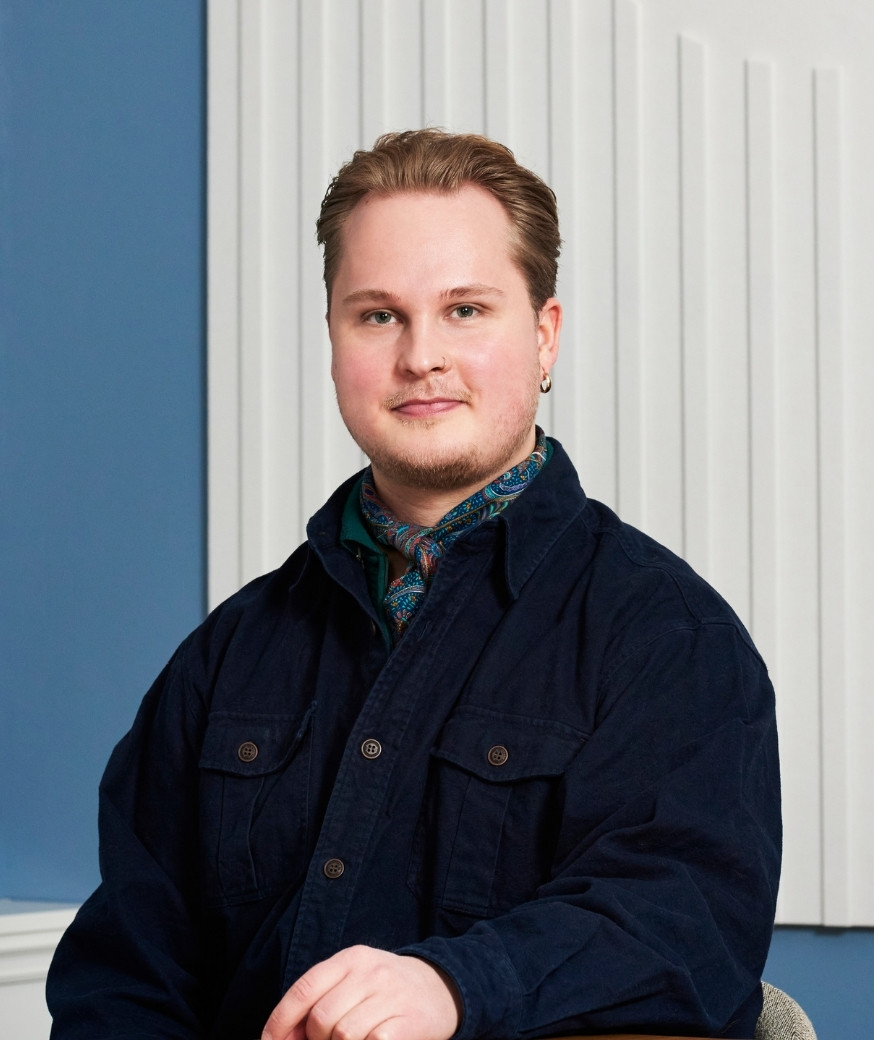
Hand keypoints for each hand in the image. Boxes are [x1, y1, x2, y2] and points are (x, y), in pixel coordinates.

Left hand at [261, 945, 461, 1039]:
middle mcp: (370, 971)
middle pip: (321, 1018)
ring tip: (356, 1038)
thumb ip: (320, 999)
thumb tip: (282, 1035)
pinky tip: (375, 1039)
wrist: (441, 988)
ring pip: (343, 1035)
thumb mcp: (354, 980)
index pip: (304, 988)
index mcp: (351, 958)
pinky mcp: (407, 1021)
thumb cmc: (385, 989)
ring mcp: (390, 995)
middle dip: (316, 1039)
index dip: (280, 1020)